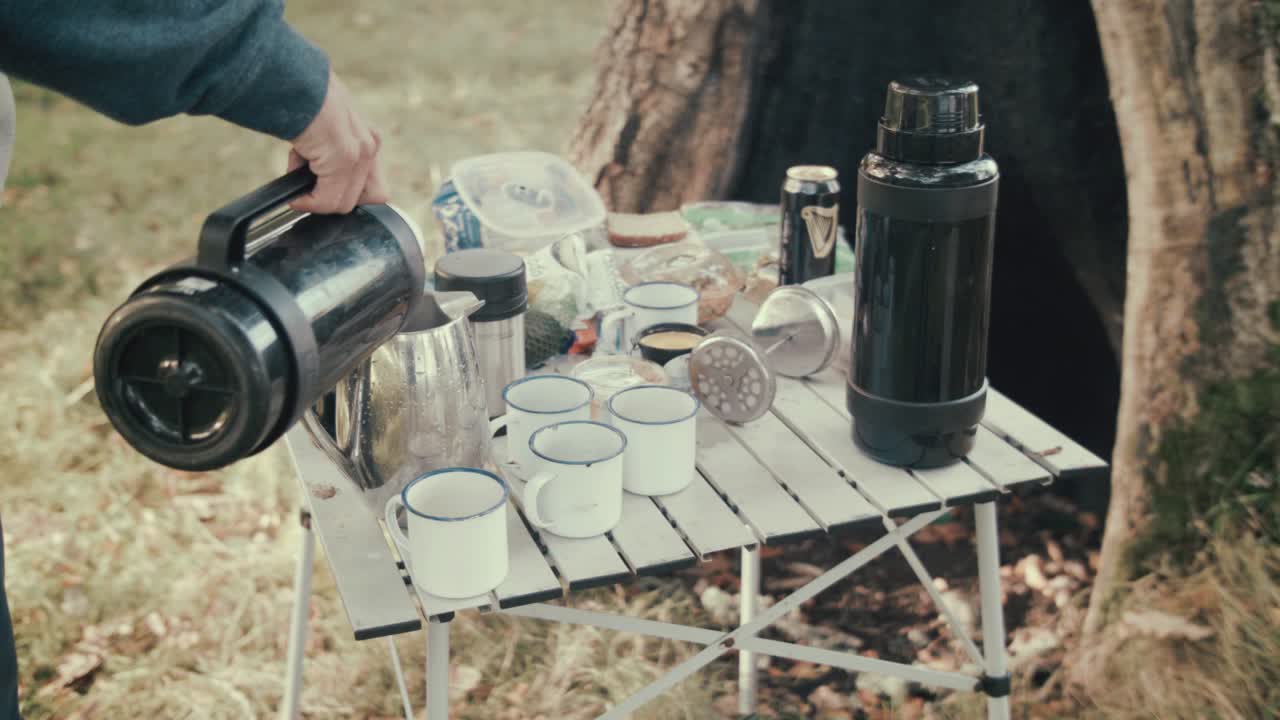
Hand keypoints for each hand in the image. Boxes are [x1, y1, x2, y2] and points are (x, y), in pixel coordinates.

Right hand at [287, 70, 388, 213]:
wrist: (291, 82)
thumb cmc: (299, 101)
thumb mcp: (326, 128)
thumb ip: (333, 153)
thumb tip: (318, 177)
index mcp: (368, 138)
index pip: (373, 188)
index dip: (345, 193)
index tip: (322, 187)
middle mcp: (370, 145)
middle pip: (362, 198)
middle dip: (331, 197)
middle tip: (309, 184)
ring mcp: (359, 153)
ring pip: (343, 203)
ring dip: (316, 198)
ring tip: (298, 173)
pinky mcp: (343, 158)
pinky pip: (326, 200)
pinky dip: (307, 201)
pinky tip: (294, 187)